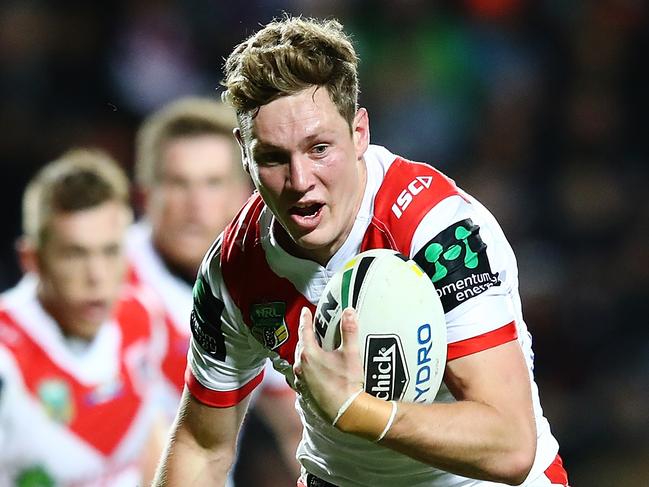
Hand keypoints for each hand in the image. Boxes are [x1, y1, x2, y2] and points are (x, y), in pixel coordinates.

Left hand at [293, 307, 364, 421]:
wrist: (345, 412)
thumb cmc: (347, 383)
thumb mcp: (351, 354)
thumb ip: (349, 331)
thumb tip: (349, 312)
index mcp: (309, 355)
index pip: (305, 331)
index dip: (306, 319)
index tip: (305, 311)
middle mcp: (301, 367)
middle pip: (301, 345)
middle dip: (306, 336)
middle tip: (311, 328)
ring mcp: (301, 381)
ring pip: (300, 361)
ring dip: (305, 352)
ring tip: (313, 347)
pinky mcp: (304, 392)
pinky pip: (302, 374)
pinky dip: (306, 367)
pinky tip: (313, 369)